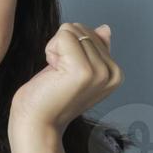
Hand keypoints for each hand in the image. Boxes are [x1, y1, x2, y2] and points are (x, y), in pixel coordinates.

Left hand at [9, 22, 122, 139]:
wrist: (37, 124)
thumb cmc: (50, 98)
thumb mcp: (77, 69)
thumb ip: (94, 50)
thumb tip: (105, 28)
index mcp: (115, 72)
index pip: (91, 32)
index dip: (70, 48)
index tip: (67, 73)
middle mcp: (112, 72)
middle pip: (82, 28)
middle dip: (63, 46)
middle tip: (59, 75)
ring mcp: (100, 72)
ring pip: (72, 30)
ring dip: (56, 49)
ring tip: (56, 75)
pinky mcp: (83, 71)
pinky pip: (63, 35)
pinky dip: (51, 51)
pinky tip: (52, 73)